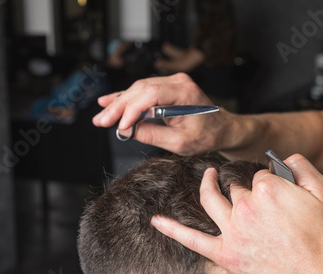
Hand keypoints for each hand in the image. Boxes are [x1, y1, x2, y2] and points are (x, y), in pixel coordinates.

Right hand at [93, 73, 235, 154]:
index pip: (150, 95)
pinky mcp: (166, 88)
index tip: (120, 126)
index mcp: (184, 92)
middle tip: (100, 121)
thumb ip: (153, 135)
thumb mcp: (180, 142)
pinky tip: (108, 102)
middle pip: (140, 90)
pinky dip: (126, 99)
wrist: (221, 128)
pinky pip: (142, 92)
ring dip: (118, 103)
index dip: (131, 110)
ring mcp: (172, 83)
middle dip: (118, 106)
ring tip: (101, 116)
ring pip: (137, 90)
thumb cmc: (207, 135)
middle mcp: (177, 82)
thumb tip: (127, 130)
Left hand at [151, 154, 322, 273]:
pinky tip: (157, 220)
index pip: (259, 174)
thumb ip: (303, 167)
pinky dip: (171, 229)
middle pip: (235, 187)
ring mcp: (232, 231)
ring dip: (207, 185)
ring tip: (209, 177)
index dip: (269, 181)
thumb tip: (286, 158)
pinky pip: (191, 239)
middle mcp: (245, 206)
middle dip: (245, 188)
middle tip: (258, 201)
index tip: (276, 189)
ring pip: (211, 199)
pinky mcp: (225, 254)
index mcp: (268, 189)